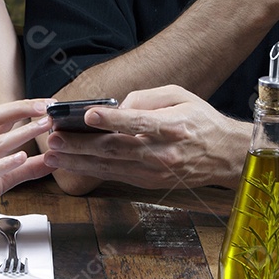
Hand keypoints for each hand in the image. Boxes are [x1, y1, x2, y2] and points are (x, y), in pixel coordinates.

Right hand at [0, 99, 53, 238]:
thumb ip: (24, 171)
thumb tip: (50, 161)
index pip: (1, 118)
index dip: (23, 107)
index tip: (46, 103)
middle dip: (19, 108)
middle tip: (46, 105)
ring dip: (21, 132)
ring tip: (42, 125)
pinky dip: (4, 163)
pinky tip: (20, 157)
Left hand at [42, 86, 246, 188]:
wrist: (225, 156)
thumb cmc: (201, 120)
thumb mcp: (179, 95)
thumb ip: (146, 98)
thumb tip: (118, 107)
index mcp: (172, 127)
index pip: (138, 123)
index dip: (112, 119)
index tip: (88, 114)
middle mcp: (162, 153)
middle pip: (116, 149)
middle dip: (80, 144)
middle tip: (54, 137)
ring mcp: (155, 172)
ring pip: (110, 167)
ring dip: (78, 161)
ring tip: (52, 153)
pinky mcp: (149, 183)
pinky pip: (115, 176)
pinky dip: (91, 170)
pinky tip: (71, 164)